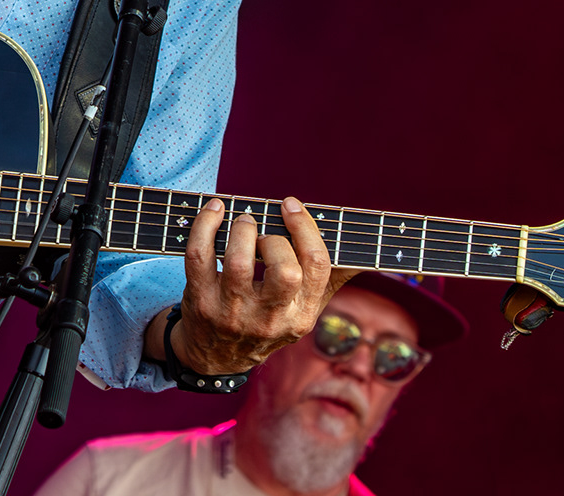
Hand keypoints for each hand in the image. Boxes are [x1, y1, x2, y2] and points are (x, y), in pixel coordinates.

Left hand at [159, 196, 355, 373]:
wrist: (216, 357)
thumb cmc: (267, 321)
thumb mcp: (303, 310)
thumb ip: (330, 279)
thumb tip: (365, 252)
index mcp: (302, 315)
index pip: (317, 267)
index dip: (305, 228)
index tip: (291, 205)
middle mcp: (270, 319)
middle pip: (284, 272)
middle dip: (274, 239)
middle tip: (263, 232)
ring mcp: (233, 313)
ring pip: (239, 263)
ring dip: (241, 229)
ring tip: (242, 222)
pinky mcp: (201, 303)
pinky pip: (199, 257)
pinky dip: (204, 226)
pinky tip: (213, 211)